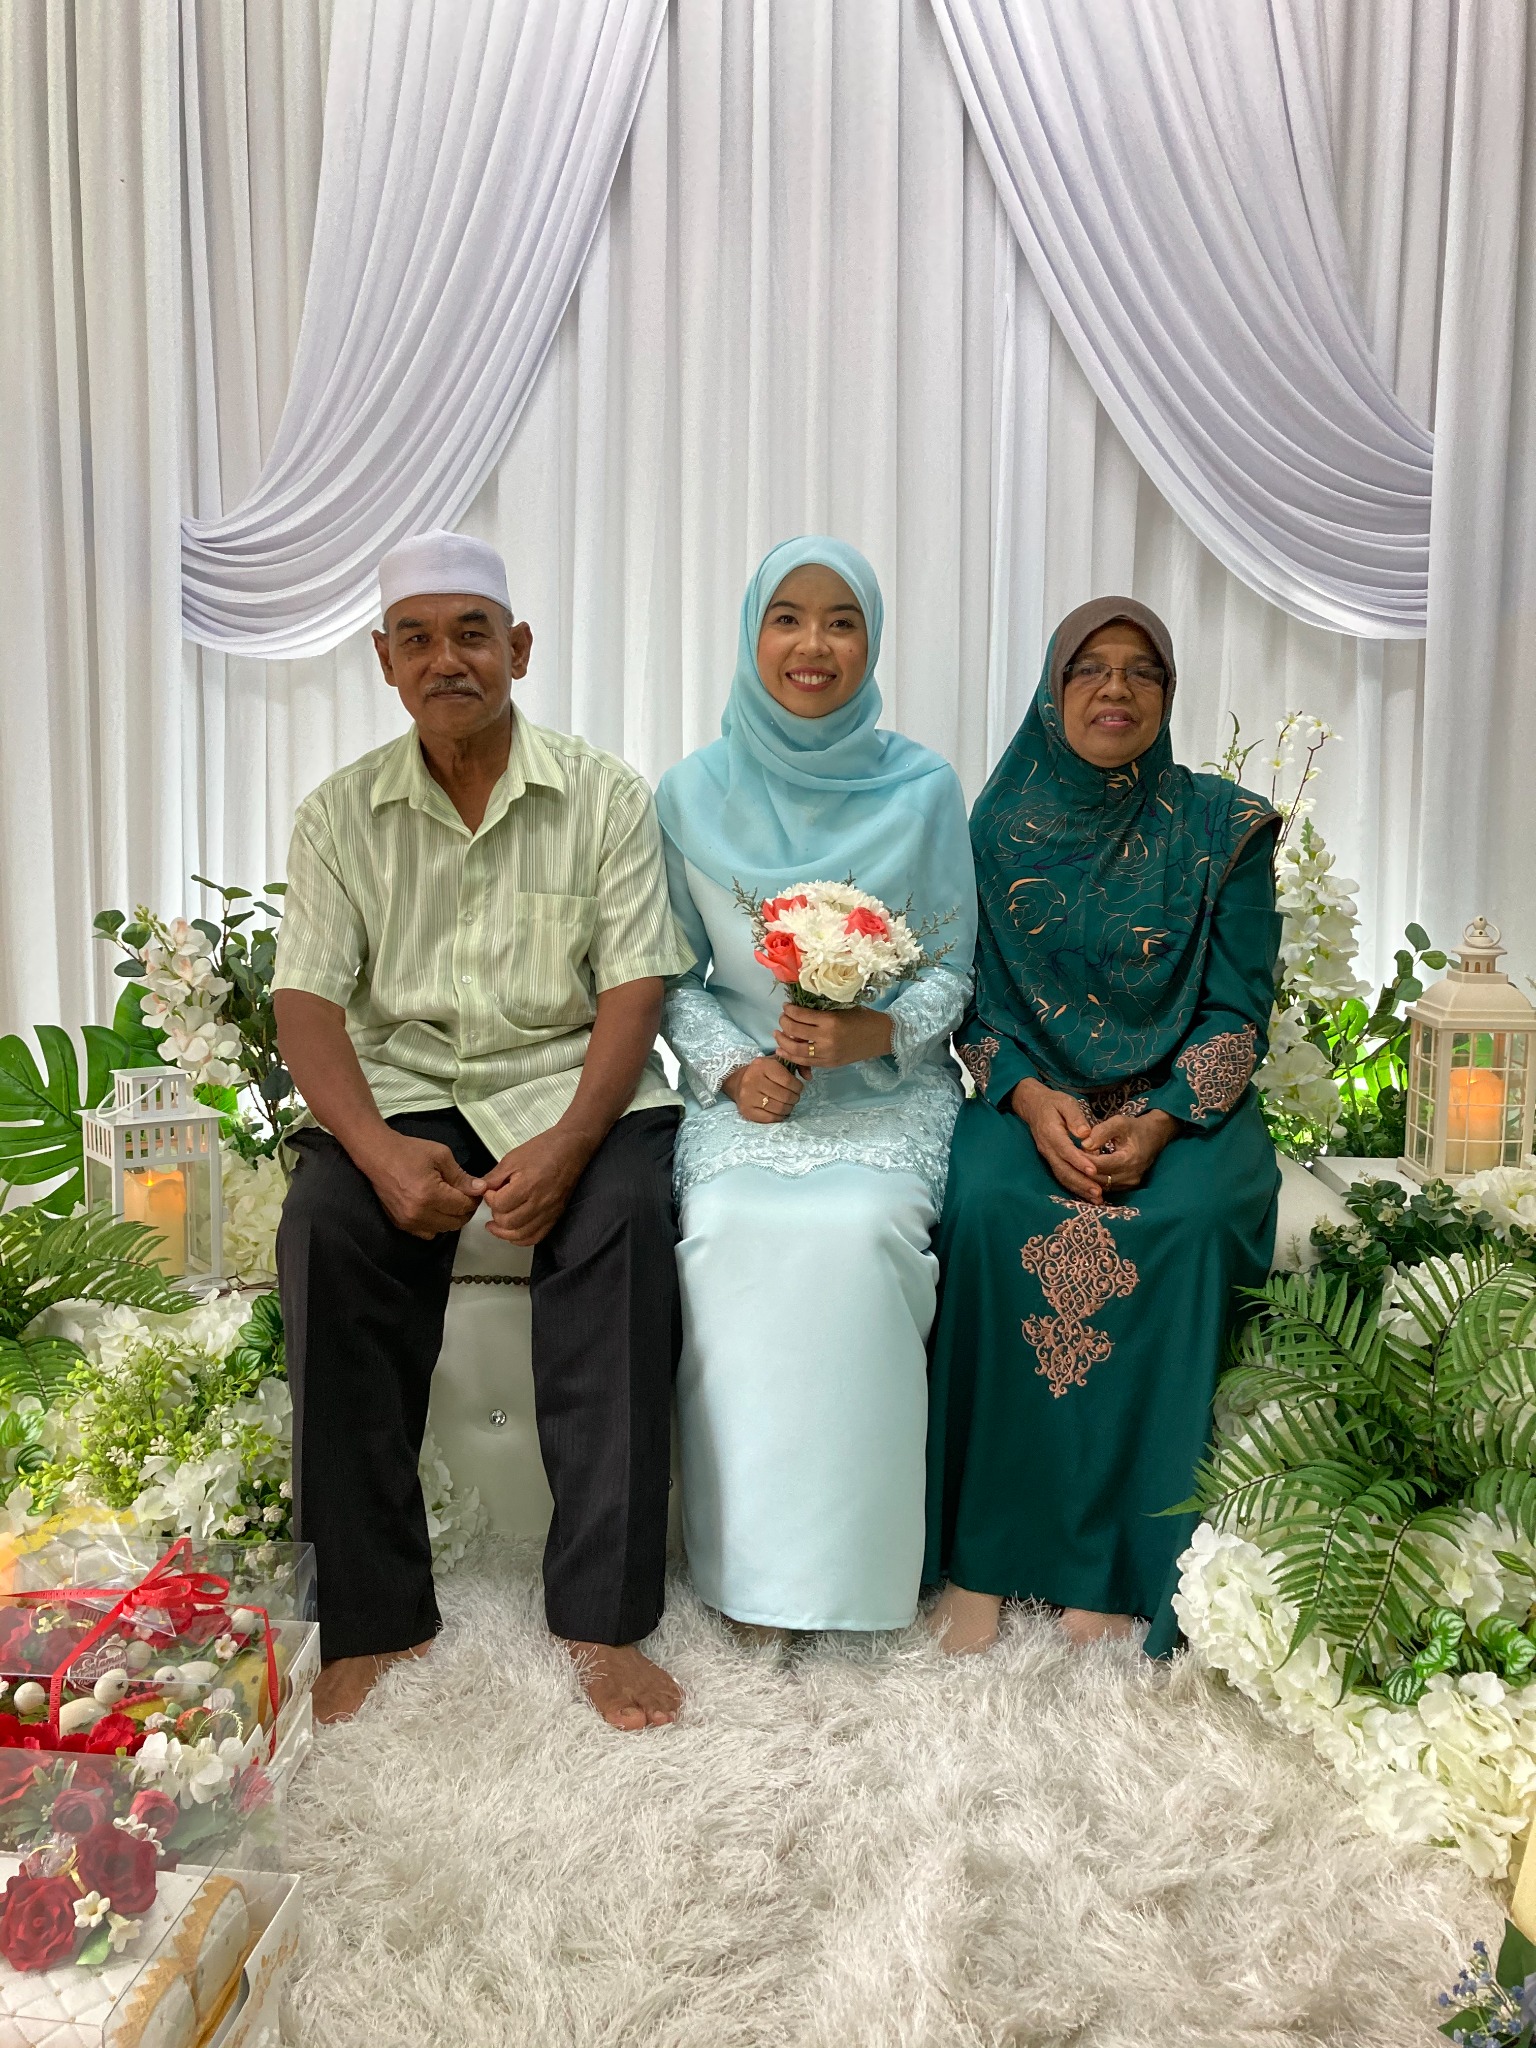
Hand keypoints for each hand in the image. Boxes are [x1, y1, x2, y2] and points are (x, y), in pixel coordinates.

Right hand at [361, 1133, 483, 1238]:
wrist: (378, 1155)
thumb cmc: (408, 1151)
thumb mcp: (441, 1156)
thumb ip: (461, 1176)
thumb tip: (480, 1189)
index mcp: (430, 1194)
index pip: (463, 1206)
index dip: (474, 1199)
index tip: (476, 1191)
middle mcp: (418, 1213)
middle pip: (455, 1222)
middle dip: (465, 1210)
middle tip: (466, 1196)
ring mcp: (408, 1221)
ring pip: (443, 1230)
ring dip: (452, 1218)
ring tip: (451, 1201)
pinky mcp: (400, 1224)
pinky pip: (427, 1233)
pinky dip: (436, 1224)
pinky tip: (436, 1209)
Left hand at [480, 1128, 592, 1244]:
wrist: (571, 1149)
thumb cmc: (543, 1149)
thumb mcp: (513, 1158)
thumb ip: (494, 1177)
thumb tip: (480, 1189)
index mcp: (527, 1185)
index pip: (499, 1205)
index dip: (489, 1199)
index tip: (490, 1191)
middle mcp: (539, 1202)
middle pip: (508, 1222)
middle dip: (496, 1214)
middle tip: (495, 1203)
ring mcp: (549, 1212)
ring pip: (521, 1234)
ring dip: (504, 1231)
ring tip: (495, 1225)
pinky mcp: (555, 1216)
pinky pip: (537, 1237)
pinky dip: (521, 1239)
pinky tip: (512, 1232)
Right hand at [722, 1056, 803, 1123]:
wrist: (737, 1082)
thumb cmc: (763, 1072)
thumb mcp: (778, 1062)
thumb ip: (798, 1065)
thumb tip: (809, 1077)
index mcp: (762, 1065)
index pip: (788, 1081)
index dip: (798, 1087)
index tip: (798, 1088)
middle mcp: (752, 1080)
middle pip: (785, 1096)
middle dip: (794, 1098)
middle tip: (794, 1097)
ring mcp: (748, 1096)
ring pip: (779, 1108)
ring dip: (788, 1108)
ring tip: (788, 1104)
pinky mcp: (746, 1110)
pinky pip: (770, 1118)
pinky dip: (779, 1116)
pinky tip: (779, 1111)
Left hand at [773, 1002, 892, 1071]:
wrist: (882, 1036)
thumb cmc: (863, 1018)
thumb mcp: (841, 1009)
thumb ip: (821, 1012)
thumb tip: (798, 1012)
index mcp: (830, 1021)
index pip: (800, 1015)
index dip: (789, 1010)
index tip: (786, 1006)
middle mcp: (826, 1039)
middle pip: (794, 1031)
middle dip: (784, 1023)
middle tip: (782, 1018)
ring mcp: (827, 1054)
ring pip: (796, 1051)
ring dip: (783, 1042)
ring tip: (778, 1034)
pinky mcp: (829, 1064)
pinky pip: (805, 1062)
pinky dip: (792, 1056)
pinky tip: (784, 1050)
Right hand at [1009, 1079, 1105, 1202]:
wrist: (1033, 1106)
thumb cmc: (1053, 1103)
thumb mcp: (1066, 1103)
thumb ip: (1075, 1117)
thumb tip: (1085, 1133)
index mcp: (1051, 1132)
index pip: (1065, 1150)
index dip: (1079, 1161)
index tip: (1093, 1170)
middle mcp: (1047, 1148)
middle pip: (1063, 1169)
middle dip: (1081, 1182)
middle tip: (1098, 1192)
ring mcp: (1048, 1156)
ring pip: (1062, 1176)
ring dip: (1079, 1189)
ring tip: (1097, 1198)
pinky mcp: (1051, 1160)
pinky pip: (1062, 1176)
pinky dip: (1075, 1187)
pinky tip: (1088, 1194)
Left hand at [1079, 1110, 1178, 1194]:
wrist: (1154, 1137)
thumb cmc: (1134, 1128)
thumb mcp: (1119, 1122)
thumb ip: (1101, 1131)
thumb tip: (1084, 1144)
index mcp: (1129, 1159)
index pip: (1100, 1165)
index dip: (1083, 1160)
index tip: (1069, 1152)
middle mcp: (1131, 1176)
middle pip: (1098, 1179)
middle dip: (1082, 1171)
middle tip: (1067, 1160)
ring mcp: (1130, 1184)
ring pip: (1101, 1186)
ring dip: (1087, 1177)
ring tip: (1074, 1166)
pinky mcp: (1127, 1187)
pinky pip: (1106, 1187)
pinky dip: (1094, 1181)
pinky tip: (1084, 1172)